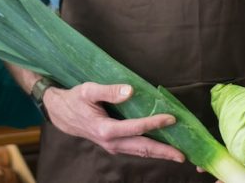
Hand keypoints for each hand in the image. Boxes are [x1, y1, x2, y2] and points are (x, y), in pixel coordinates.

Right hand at [43, 82, 184, 162]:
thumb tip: (130, 91)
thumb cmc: (75, 99)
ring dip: (159, 154)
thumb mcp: (88, 90)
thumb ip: (109, 91)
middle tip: (183, 155)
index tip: (172, 118)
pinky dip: (149, 149)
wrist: (61, 114)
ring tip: (177, 155)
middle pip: (142, 148)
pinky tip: (161, 147)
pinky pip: (134, 148)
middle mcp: (110, 142)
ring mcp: (112, 146)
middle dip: (164, 152)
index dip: (155, 123)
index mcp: (105, 129)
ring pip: (139, 151)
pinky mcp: (114, 144)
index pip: (136, 128)